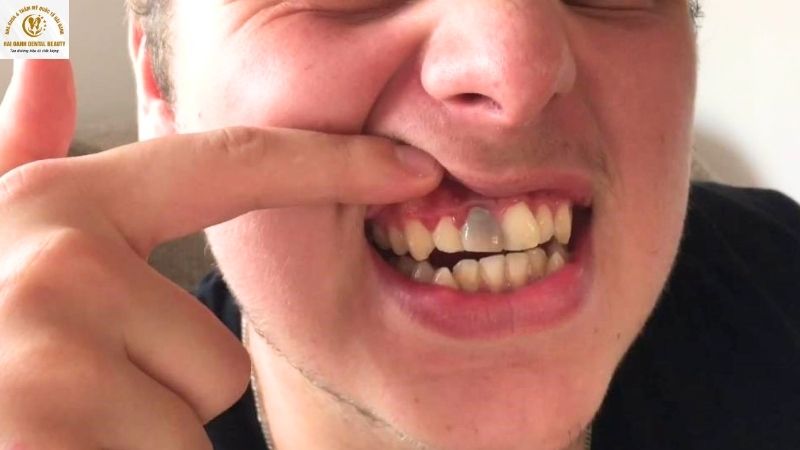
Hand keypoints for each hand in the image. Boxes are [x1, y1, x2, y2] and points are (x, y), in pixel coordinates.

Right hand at [0, 60, 440, 448]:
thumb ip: (12, 155)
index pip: (231, 164)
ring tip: (55, 430)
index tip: (410, 167)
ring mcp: (52, 356)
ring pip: (195, 416)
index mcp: (56, 207)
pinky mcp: (51, 438)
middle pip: (219, 350)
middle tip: (70, 396)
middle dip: (159, 388)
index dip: (333, 162)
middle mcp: (54, 266)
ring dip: (136, 440)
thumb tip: (49, 62)